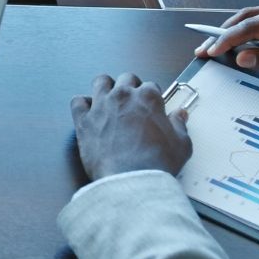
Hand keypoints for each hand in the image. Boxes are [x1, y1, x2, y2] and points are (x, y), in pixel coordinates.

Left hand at [71, 73, 191, 180]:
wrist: (132, 179)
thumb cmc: (156, 163)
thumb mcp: (181, 144)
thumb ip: (179, 125)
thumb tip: (180, 116)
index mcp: (148, 97)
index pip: (151, 86)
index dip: (151, 97)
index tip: (151, 107)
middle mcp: (123, 95)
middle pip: (126, 78)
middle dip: (131, 88)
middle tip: (132, 104)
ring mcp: (101, 105)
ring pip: (101, 81)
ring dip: (106, 88)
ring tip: (110, 101)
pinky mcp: (84, 120)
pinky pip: (77, 102)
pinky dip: (82, 105)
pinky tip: (89, 114)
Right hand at [193, 1, 258, 90]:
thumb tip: (243, 57)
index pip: (253, 27)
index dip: (228, 39)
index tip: (211, 51)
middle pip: (250, 17)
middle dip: (224, 33)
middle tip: (204, 48)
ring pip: (256, 15)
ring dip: (235, 29)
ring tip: (216, 45)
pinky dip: (250, 28)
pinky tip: (242, 41)